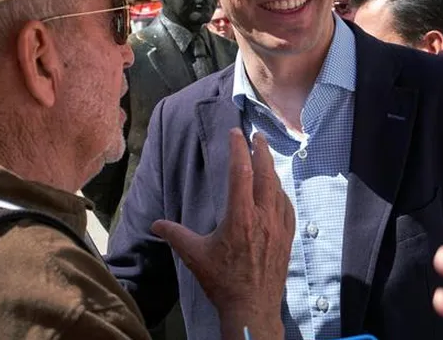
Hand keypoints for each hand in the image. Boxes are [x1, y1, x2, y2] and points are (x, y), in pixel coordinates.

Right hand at [151, 129, 293, 339]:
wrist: (252, 308)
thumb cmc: (223, 282)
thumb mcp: (194, 256)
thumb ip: (175, 235)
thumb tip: (155, 225)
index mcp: (240, 217)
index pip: (241, 172)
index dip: (238, 149)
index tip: (235, 133)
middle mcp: (263, 217)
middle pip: (266, 173)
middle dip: (261, 151)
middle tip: (257, 135)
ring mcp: (279, 227)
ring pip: (278, 189)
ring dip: (271, 170)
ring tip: (264, 159)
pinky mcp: (287, 237)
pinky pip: (287, 207)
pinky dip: (281, 193)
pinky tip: (277, 191)